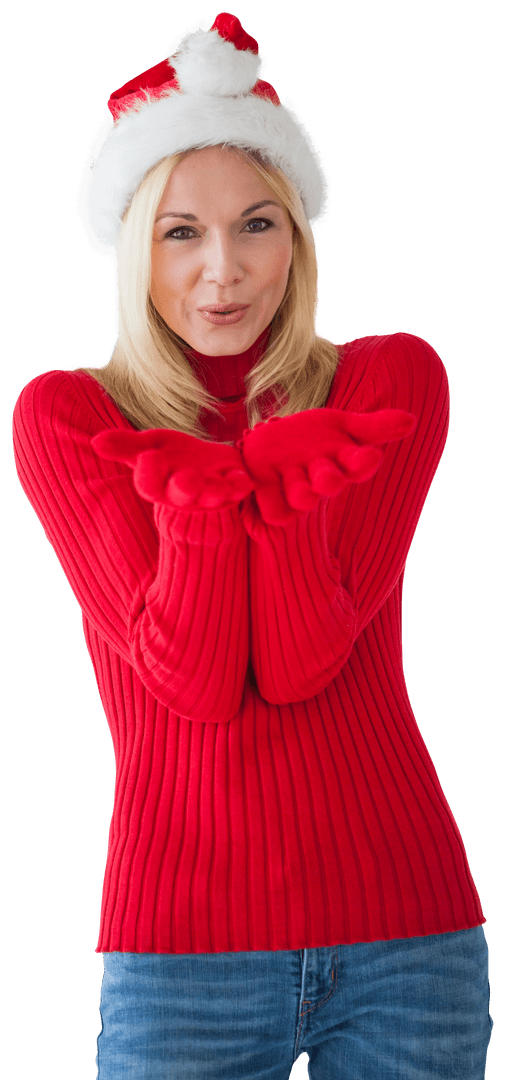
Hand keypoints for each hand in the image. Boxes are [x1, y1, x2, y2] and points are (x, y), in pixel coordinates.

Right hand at [92, 428, 254, 508]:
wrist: (208, 463)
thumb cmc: (173, 457)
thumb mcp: (149, 446)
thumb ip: (125, 446)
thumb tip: (96, 441)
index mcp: (160, 485)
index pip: (149, 486)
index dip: (148, 474)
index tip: (148, 455)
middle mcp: (185, 494)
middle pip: (182, 495)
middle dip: (185, 487)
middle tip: (186, 478)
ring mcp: (211, 493)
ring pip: (213, 495)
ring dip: (216, 490)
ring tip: (217, 484)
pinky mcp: (235, 486)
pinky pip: (241, 488)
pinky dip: (243, 484)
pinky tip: (244, 478)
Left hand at [236, 407, 416, 525]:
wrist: (271, 446)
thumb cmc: (312, 438)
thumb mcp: (341, 426)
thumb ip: (374, 427)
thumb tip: (412, 421)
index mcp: (341, 462)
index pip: (359, 464)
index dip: (363, 462)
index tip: (371, 455)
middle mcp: (320, 479)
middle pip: (329, 483)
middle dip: (328, 477)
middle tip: (324, 473)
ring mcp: (293, 488)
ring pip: (302, 498)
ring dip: (299, 487)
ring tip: (290, 471)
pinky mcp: (268, 495)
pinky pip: (274, 512)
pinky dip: (267, 501)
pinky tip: (258, 485)